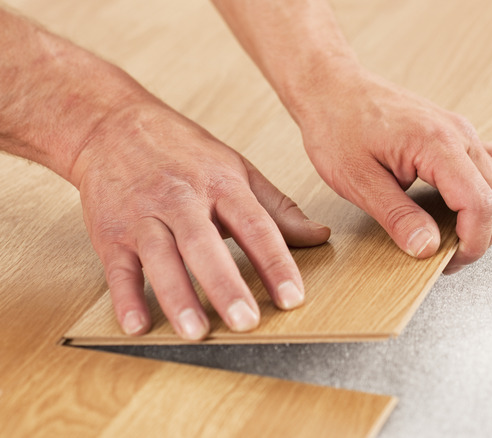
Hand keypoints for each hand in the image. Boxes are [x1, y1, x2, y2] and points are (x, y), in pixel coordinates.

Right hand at [72, 102, 329, 339]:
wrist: (112, 125)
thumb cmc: (182, 151)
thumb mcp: (237, 169)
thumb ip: (278, 208)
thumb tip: (320, 235)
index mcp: (220, 185)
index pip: (255, 226)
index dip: (275, 262)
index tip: (293, 297)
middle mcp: (182, 200)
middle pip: (204, 244)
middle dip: (225, 285)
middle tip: (246, 322)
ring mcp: (143, 216)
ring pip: (160, 257)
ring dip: (177, 296)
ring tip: (195, 331)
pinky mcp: (110, 232)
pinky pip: (118, 268)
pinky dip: (125, 297)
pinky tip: (138, 324)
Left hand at [296, 70, 491, 273]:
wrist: (332, 87)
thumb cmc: (337, 125)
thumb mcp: (358, 180)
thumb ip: (397, 216)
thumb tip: (426, 248)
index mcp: (437, 144)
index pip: (481, 204)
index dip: (472, 243)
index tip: (449, 263)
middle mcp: (459, 135)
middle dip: (482, 236)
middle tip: (448, 257)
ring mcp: (462, 132)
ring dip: (490, 217)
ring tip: (456, 236)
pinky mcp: (456, 134)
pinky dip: (490, 192)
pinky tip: (465, 207)